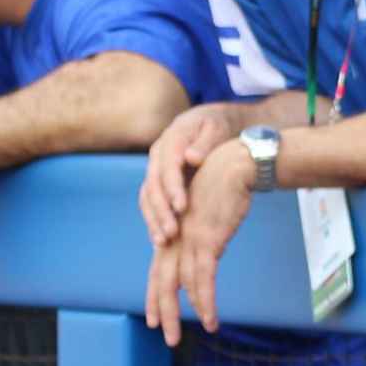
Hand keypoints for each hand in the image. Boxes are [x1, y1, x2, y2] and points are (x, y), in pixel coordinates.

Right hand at [140, 103, 240, 245]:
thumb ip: (206, 142)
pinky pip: (151, 202)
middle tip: (172, 233)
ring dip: (154, 219)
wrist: (210, 124)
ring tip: (163, 241)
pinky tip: (160, 240)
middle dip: (161, 210)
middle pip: (153, 185)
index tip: (182, 207)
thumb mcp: (217, 128)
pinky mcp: (159, 181)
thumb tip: (191, 158)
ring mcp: (156, 168)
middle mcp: (158, 154)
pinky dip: (154, 220)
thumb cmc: (217, 126)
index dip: (172, 188)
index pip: (168, 166)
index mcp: (172, 139)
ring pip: (148, 196)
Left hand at [143, 139, 254, 346]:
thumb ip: (202, 236)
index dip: (155, 294)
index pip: (159, 269)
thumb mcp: (208, 214)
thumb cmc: (225, 186)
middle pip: (162, 281)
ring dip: (181, 315)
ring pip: (180, 286)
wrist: (235, 164)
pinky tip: (208, 321)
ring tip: (182, 337)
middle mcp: (176, 237)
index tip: (154, 317)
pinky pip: (203, 279)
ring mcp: (189, 239)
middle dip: (162, 310)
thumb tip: (206, 253)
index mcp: (175, 232)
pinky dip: (204, 303)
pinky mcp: (207, 240)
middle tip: (164, 336)